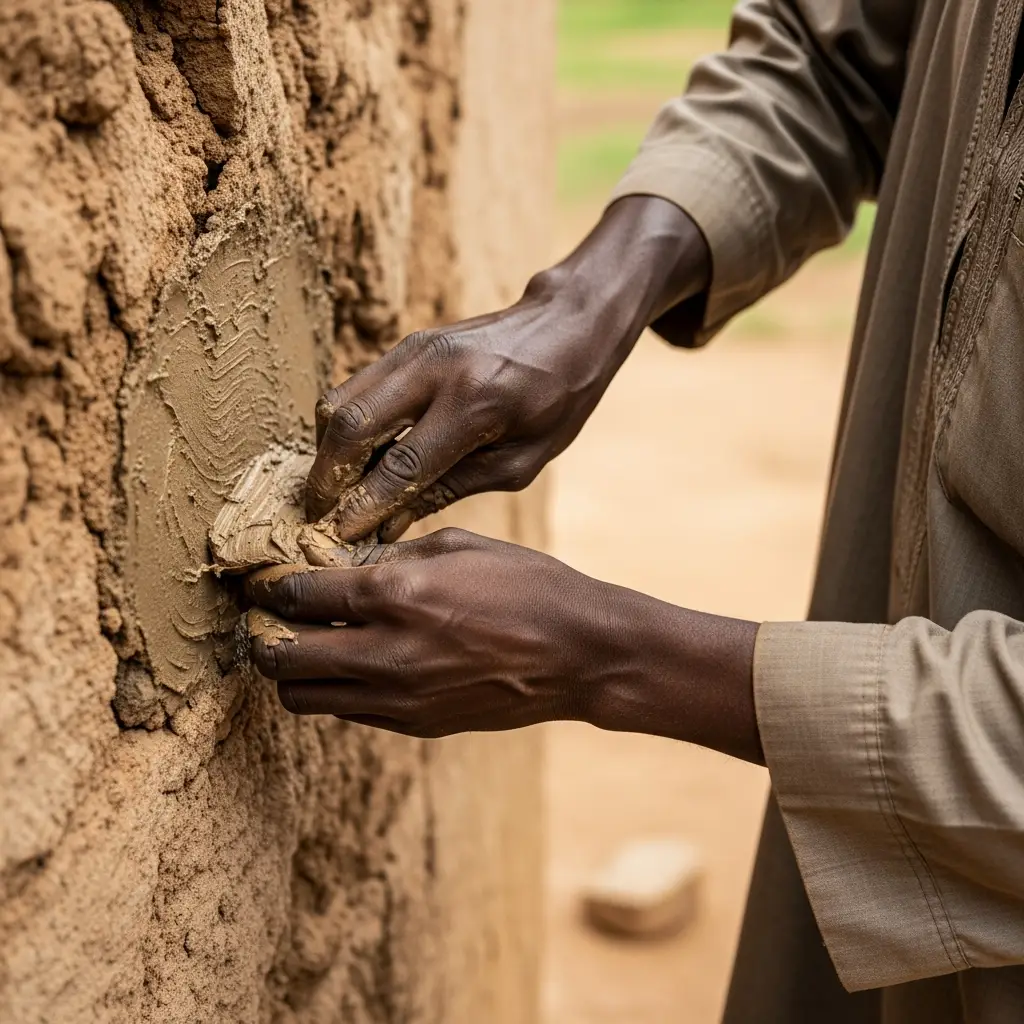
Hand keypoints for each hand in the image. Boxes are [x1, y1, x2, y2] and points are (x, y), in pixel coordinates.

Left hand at [245, 528, 762, 762]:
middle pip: (280, 655)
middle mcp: (385, 651)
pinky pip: (345, 711)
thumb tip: (346, 565)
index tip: (263, 578)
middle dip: (263, 632)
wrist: (578, 654)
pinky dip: (334, 688)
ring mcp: (398, 697)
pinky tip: (356, 662)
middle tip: (270, 616)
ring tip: (308, 643)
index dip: (268, 585)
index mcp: (396, 594)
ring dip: (293, 668)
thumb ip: (393, 556)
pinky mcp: (413, 724)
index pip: (297, 594)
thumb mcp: (458, 546)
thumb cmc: (527, 586)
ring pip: (301, 696)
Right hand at [305, 196, 709, 538]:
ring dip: (327, 452)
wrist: (566, 325)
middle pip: (351, 425)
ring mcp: (413, 349)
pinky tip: (353, 459)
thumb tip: (388, 524)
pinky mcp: (404, 344)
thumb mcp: (520, 461)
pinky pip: (353, 388)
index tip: (340, 535)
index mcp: (476, 403)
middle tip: (318, 515)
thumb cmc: (556, 402)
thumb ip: (453, 489)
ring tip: (333, 491)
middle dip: (326, 477)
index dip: (365, 504)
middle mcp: (435, 369)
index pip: (401, 463)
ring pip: (340, 401)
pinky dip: (342, 428)